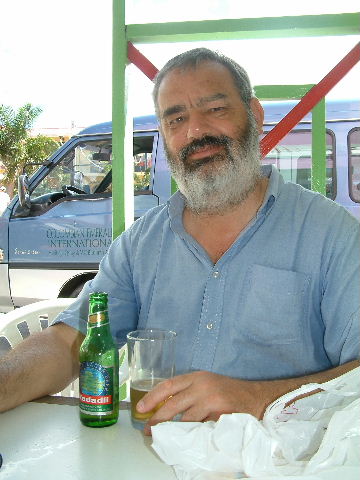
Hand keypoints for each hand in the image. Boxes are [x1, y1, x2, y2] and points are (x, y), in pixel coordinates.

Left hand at [135, 371, 264, 434]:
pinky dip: (191, 436)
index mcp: (196, 377)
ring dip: (173, 431)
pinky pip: (200, 429)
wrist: (256, 398)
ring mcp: (211, 400)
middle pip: (172, 404)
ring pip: (185, 420)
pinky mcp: (219, 414)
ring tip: (165, 438)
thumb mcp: (207, 385)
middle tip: (148, 430)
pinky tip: (186, 441)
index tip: (140, 408)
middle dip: (157, 419)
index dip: (152, 397)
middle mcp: (202, 386)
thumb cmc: (229, 392)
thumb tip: (165, 408)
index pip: (168, 385)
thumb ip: (189, 392)